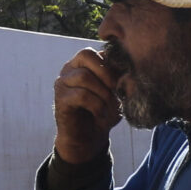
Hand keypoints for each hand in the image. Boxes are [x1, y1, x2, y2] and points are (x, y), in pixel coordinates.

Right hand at [53, 47, 118, 166]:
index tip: (124, 82)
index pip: (98, 50)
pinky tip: (100, 114)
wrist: (89, 139)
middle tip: (116, 91)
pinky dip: (96, 105)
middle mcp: (70, 68)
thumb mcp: (117, 93)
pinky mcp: (60, 99)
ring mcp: (62, 82)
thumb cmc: (104, 113)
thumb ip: (121, 78)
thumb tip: (130, 70)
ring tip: (109, 107)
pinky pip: (81, 95)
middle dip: (106, 73)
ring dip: (102, 93)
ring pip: (83, 76)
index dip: (114, 65)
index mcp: (84, 63)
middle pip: (86, 55)